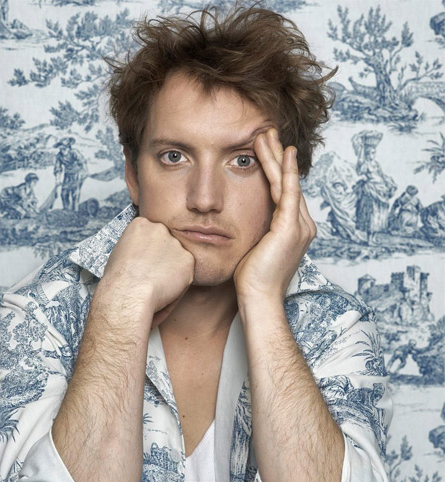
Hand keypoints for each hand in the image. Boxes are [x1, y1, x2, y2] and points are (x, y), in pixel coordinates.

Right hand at [96, 217, 194, 327]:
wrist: (129, 293)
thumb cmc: (119, 279)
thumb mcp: (120, 252)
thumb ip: (136, 246)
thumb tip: (143, 252)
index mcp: (141, 224)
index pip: (150, 233)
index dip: (147, 249)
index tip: (143, 260)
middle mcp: (160, 228)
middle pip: (166, 242)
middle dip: (162, 256)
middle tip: (151, 273)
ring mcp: (176, 243)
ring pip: (177, 257)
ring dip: (171, 268)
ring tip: (156, 283)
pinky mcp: (188, 259)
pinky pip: (186, 271)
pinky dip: (180, 281)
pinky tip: (165, 287)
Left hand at [234, 128, 316, 301]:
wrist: (258, 299)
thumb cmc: (249, 281)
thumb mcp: (250, 249)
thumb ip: (251, 232)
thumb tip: (232, 222)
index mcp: (292, 229)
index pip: (283, 191)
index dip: (274, 169)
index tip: (263, 149)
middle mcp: (301, 224)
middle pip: (286, 181)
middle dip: (276, 155)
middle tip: (266, 130)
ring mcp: (299, 225)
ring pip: (286, 181)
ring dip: (276, 156)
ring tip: (266, 133)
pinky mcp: (291, 227)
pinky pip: (288, 191)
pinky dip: (285, 170)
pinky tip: (282, 152)